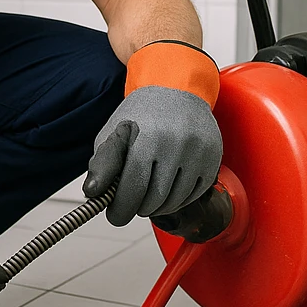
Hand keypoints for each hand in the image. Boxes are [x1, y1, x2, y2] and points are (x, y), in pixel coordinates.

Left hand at [83, 85, 222, 225]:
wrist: (177, 89)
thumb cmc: (143, 113)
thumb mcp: (114, 132)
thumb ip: (102, 164)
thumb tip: (93, 194)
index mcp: (148, 138)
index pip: (133, 188)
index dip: (121, 209)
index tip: (115, 216)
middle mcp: (177, 145)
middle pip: (155, 200)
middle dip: (138, 208)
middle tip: (131, 202)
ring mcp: (199, 153)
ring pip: (176, 201)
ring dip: (158, 206)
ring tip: (147, 193)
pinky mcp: (213, 159)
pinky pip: (194, 195)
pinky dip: (178, 199)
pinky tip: (167, 186)